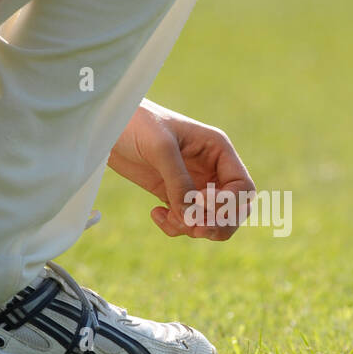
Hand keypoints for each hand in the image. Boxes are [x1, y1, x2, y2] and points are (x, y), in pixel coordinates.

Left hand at [108, 100, 255, 239]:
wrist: (109, 124)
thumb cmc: (138, 123)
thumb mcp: (161, 148)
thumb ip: (179, 182)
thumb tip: (193, 217)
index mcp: (218, 150)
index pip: (243, 187)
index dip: (229, 205)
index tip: (202, 206)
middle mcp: (211, 168)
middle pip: (234, 209)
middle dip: (217, 224)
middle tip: (195, 229)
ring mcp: (193, 183)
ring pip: (210, 220)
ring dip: (192, 227)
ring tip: (169, 218)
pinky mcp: (173, 194)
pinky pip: (186, 221)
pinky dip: (175, 226)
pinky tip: (155, 213)